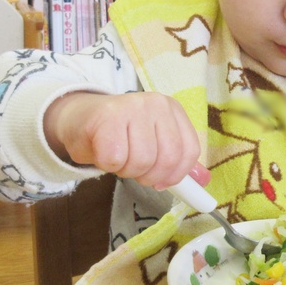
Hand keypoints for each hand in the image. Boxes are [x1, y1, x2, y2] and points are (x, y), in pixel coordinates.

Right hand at [43, 91, 202, 188]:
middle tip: (132, 168)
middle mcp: (157, 104)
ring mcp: (133, 106)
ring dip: (126, 170)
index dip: (174, 175)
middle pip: (167, 160)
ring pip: (141, 161)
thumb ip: (178, 160)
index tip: (158, 180)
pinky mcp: (107, 117)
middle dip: (148, 176)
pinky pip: (115, 159)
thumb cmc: (120, 134)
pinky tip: (102, 152)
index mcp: (173, 110)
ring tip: (117, 157)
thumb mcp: (154, 143)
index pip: (189, 152)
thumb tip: (204, 180)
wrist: (81, 118)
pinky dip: (107, 165)